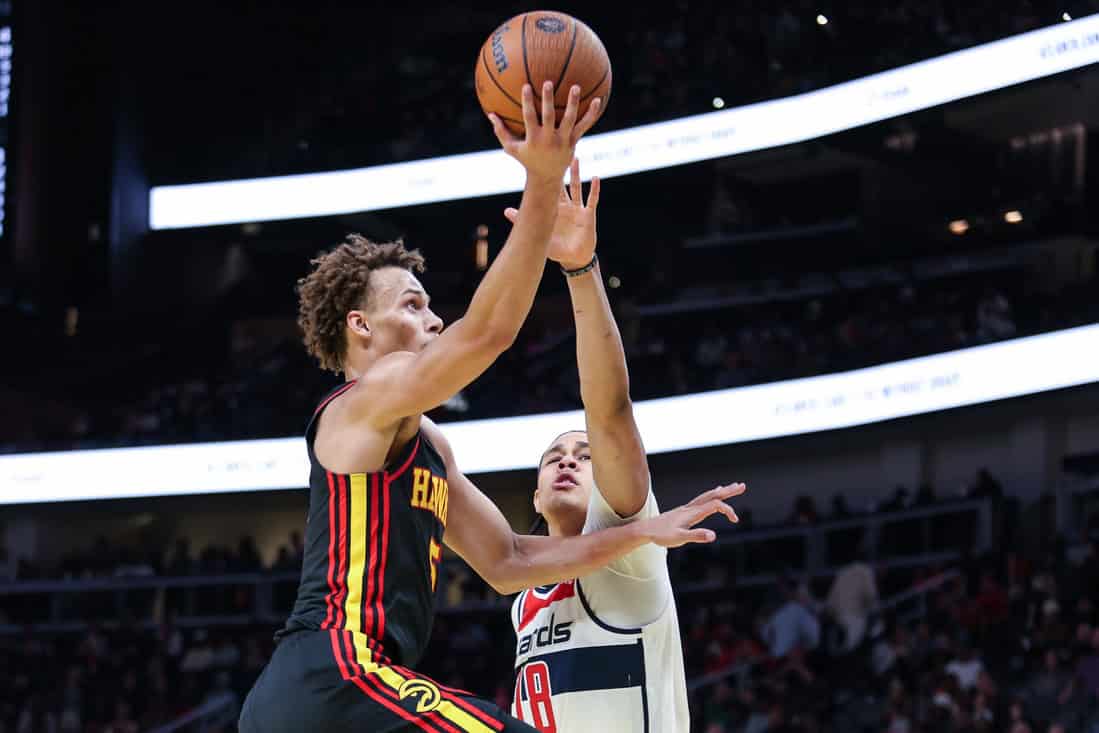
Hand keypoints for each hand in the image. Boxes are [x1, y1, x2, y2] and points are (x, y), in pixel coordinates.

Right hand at [488, 81, 602, 183]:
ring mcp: (564, 140)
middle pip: (550, 116)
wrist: (547, 177)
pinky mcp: (574, 141)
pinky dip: (591, 114)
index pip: (530, 118)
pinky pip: (584, 126)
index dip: (528, 102)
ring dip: (573, 103)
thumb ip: (501, 131)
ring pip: (570, 120)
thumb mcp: (512, 148)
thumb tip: (490, 114)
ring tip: (575, 87)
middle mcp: (549, 139)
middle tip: (548, 82)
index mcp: (534, 139)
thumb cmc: (527, 160)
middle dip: (548, 100)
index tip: (526, 86)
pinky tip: (598, 101)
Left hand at [504, 158, 599, 269]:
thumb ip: (524, 221)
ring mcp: (578, 209)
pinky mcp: (588, 215)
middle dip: (560, 168)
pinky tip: (595, 178)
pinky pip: (592, 200)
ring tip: (575, 158)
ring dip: (576, 174)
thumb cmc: (556, 248)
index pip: (549, 189)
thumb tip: (505, 210)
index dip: (547, 175)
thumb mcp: (540, 233)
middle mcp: (566, 206)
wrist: (573, 258)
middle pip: (562, 183)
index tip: (542, 159)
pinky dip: (594, 190)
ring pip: (577, 187)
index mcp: (554, 209)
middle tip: (556, 150)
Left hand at [641, 483, 746, 548]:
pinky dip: (710, 496)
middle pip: (713, 496)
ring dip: (721, 492)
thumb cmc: (661, 535)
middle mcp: (691, 508)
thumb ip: (696, 536)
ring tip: (731, 487)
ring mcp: (687, 508)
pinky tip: (711, 496)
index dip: (728, 510)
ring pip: (707, 496)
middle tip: (742, 486)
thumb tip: (714, 535)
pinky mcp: (683, 511)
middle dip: (728, 491)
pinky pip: (701, 500)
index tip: (736, 520)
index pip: (715, 505)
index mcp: (692, 513)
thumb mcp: (680, 538)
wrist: (645, 530)